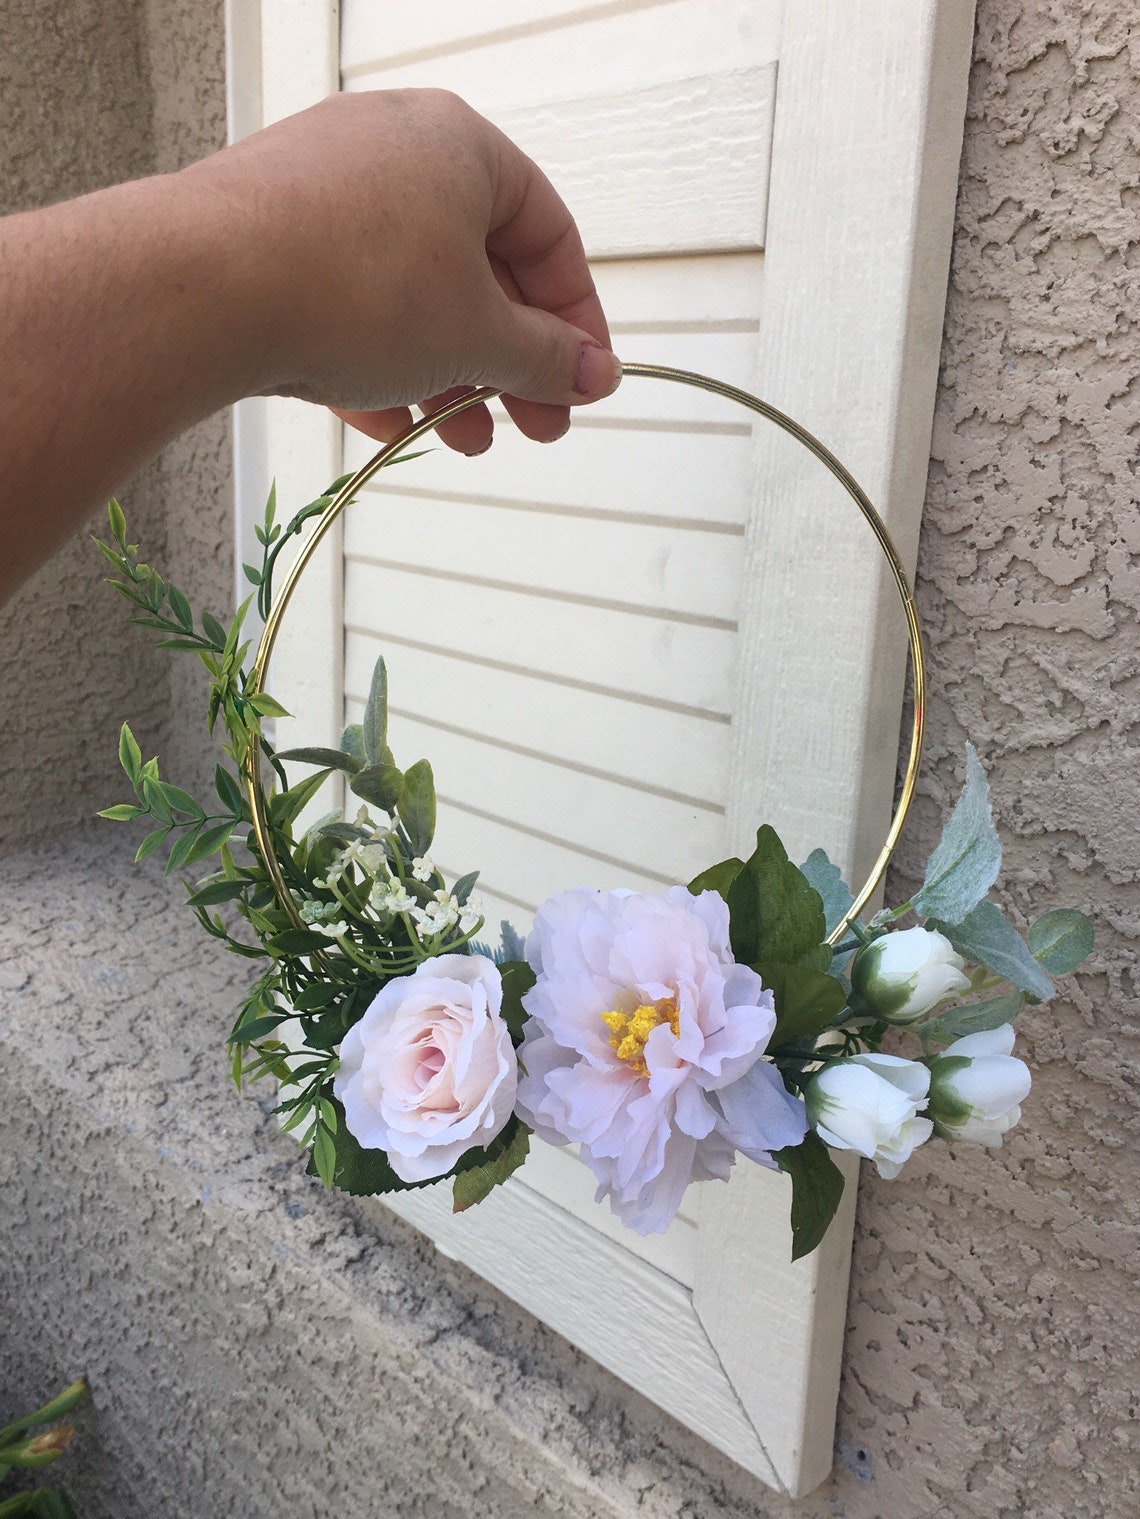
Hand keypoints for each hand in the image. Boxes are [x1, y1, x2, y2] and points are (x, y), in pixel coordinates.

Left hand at [187, 89, 620, 453]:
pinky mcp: (271, 238)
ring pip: (410, 292)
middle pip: (478, 268)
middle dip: (508, 361)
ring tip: (459, 437)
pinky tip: (388, 423)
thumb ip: (546, 359)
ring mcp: (323, 191)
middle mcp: (392, 151)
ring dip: (447, 373)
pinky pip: (346, 303)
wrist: (202, 289)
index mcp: (460, 146)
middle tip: (531, 423)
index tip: (584, 382)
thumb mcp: (478, 336)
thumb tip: (590, 373)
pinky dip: (378, 362)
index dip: (577, 320)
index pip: (548, 234)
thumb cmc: (349, 282)